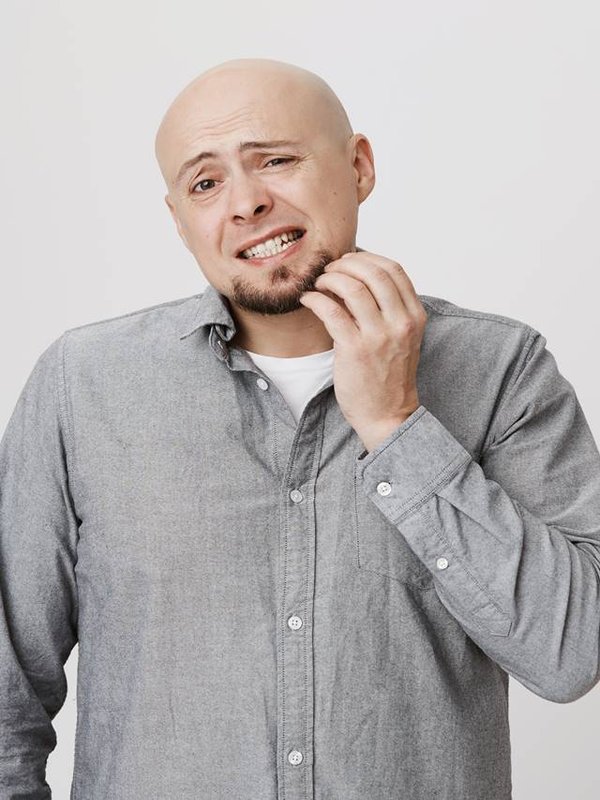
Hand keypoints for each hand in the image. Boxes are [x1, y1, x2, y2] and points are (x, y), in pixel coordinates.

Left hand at [299, 251, 426, 452]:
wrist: (388, 415)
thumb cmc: (389, 376)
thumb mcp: (400, 338)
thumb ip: (386, 309)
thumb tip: (353, 278)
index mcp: (415, 316)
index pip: (394, 269)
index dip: (367, 258)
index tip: (348, 261)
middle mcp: (401, 323)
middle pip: (373, 272)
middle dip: (345, 264)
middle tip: (329, 270)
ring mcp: (379, 336)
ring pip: (351, 287)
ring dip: (328, 278)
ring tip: (318, 284)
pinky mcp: (354, 349)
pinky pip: (331, 310)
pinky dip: (315, 298)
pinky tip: (308, 300)